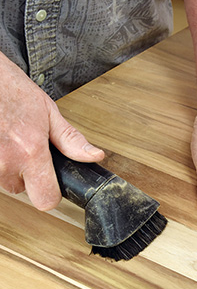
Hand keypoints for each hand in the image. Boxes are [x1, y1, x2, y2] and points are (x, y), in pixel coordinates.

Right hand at [0, 52, 104, 209]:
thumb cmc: (10, 89)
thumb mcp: (48, 112)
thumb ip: (71, 140)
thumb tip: (94, 156)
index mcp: (30, 152)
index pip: (46, 199)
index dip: (52, 193)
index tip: (53, 183)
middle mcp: (5, 162)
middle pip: (24, 190)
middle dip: (29, 175)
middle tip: (28, 150)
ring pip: (5, 181)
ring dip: (10, 167)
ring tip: (11, 141)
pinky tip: (1, 142)